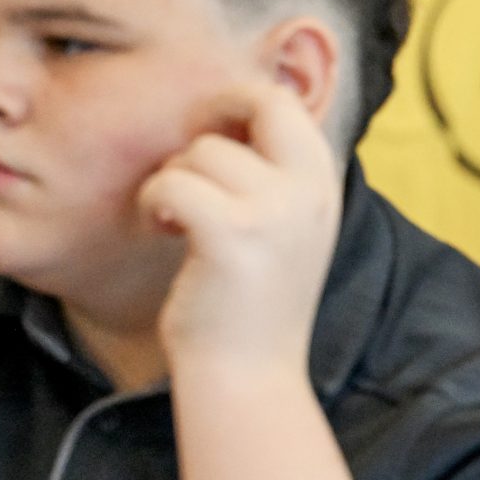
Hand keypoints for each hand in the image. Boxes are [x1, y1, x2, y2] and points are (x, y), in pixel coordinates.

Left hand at [139, 83, 342, 376]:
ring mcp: (275, 213)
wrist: (248, 376)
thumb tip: (227, 111)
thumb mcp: (286, 228)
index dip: (237, 103)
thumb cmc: (251, 303)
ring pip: (200, 152)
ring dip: (172, 180)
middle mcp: (309, 192)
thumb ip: (274, 173)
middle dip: (208, 120)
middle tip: (186, 163)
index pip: (284, 102)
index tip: (208, 136)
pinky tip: (164, 229)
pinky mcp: (232, 236)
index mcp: (324, 186)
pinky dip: (155, 203)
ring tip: (176, 221)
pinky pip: (173, 184)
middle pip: (256, 105)